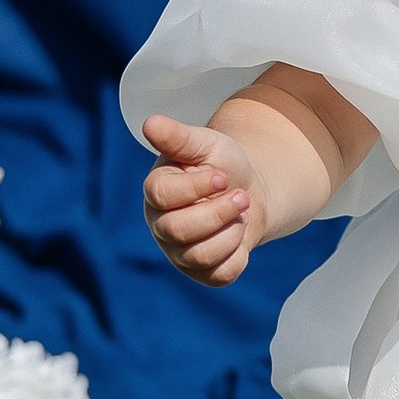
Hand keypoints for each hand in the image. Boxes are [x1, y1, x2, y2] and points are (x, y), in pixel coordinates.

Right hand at [143, 112, 261, 284]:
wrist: (249, 192)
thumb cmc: (222, 165)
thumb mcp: (205, 144)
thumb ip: (178, 137)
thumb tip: (150, 123)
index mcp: (156, 190)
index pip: (162, 195)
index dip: (197, 187)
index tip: (222, 177)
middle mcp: (160, 224)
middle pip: (178, 230)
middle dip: (219, 212)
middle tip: (240, 197)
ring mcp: (178, 251)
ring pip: (198, 256)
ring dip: (231, 233)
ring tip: (240, 215)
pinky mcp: (200, 272)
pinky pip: (218, 276)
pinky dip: (238, 256)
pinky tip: (239, 237)